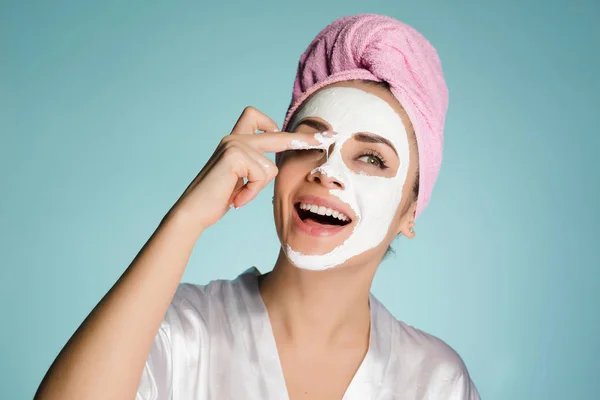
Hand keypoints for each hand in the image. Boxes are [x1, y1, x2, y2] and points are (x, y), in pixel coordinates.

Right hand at [168, 106, 322, 231]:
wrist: (194, 211)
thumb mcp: (240, 179)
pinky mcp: (235, 155)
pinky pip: (262, 176)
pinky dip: (251, 192)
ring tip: (238, 196)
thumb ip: (253, 166)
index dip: (277, 126)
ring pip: (270, 168)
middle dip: (304, 139)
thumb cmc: (216, 199)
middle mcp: (234, 138)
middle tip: (329, 138)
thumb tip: (275, 165)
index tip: (303, 133)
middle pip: (277, 134)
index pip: (257, 120)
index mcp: (235, 141)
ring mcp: (234, 144)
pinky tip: (236, 198)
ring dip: (257, 188)